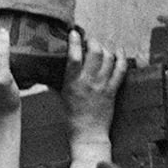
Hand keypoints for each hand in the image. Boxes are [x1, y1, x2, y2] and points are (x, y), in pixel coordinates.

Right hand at [63, 34, 127, 148]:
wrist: (88, 135)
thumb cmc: (71, 117)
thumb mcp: (60, 96)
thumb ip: (55, 81)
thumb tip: (46, 69)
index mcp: (72, 82)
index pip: (74, 56)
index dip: (75, 41)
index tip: (74, 32)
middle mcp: (88, 82)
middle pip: (95, 52)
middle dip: (92, 41)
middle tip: (89, 41)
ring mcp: (102, 86)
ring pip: (108, 58)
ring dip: (104, 48)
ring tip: (100, 48)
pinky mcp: (112, 91)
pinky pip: (120, 70)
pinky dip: (121, 58)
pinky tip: (119, 51)